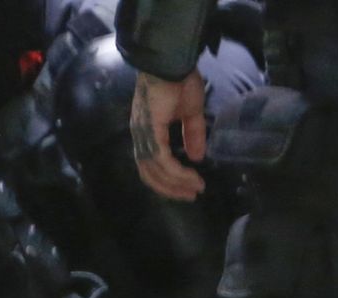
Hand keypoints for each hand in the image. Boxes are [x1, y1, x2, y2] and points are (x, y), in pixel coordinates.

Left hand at [130, 71, 207, 200]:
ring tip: (194, 189)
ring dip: (175, 183)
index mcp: (146, 131)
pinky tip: (190, 176)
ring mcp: (142, 134)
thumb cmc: (179, 81)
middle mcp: (140, 136)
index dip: (168, 179)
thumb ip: (192, 135)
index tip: (189, 187)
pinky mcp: (149, 131)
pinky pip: (160, 160)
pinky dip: (175, 172)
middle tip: (191, 195)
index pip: (151, 165)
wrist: (173, 62)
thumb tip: (198, 157)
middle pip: (149, 173)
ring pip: (154, 170)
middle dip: (171, 188)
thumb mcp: (190, 112)